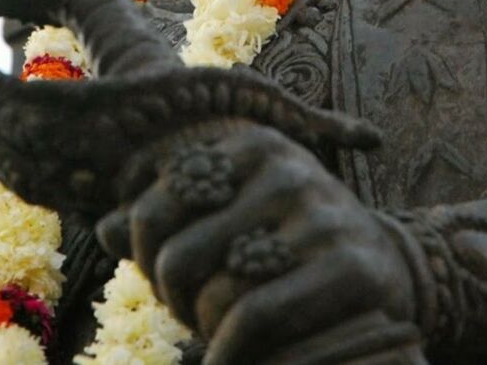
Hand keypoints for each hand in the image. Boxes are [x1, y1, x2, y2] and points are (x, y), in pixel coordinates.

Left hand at [97, 122, 416, 364]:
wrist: (383, 270)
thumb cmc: (284, 242)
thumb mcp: (232, 213)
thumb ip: (172, 217)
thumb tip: (103, 227)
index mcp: (249, 144)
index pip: (154, 205)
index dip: (145, 254)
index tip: (161, 275)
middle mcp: (283, 167)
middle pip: (177, 255)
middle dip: (173, 299)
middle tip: (189, 310)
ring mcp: (317, 212)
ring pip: (213, 293)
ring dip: (204, 330)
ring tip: (216, 331)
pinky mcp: (345, 263)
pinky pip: (252, 320)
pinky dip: (226, 354)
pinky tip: (225, 361)